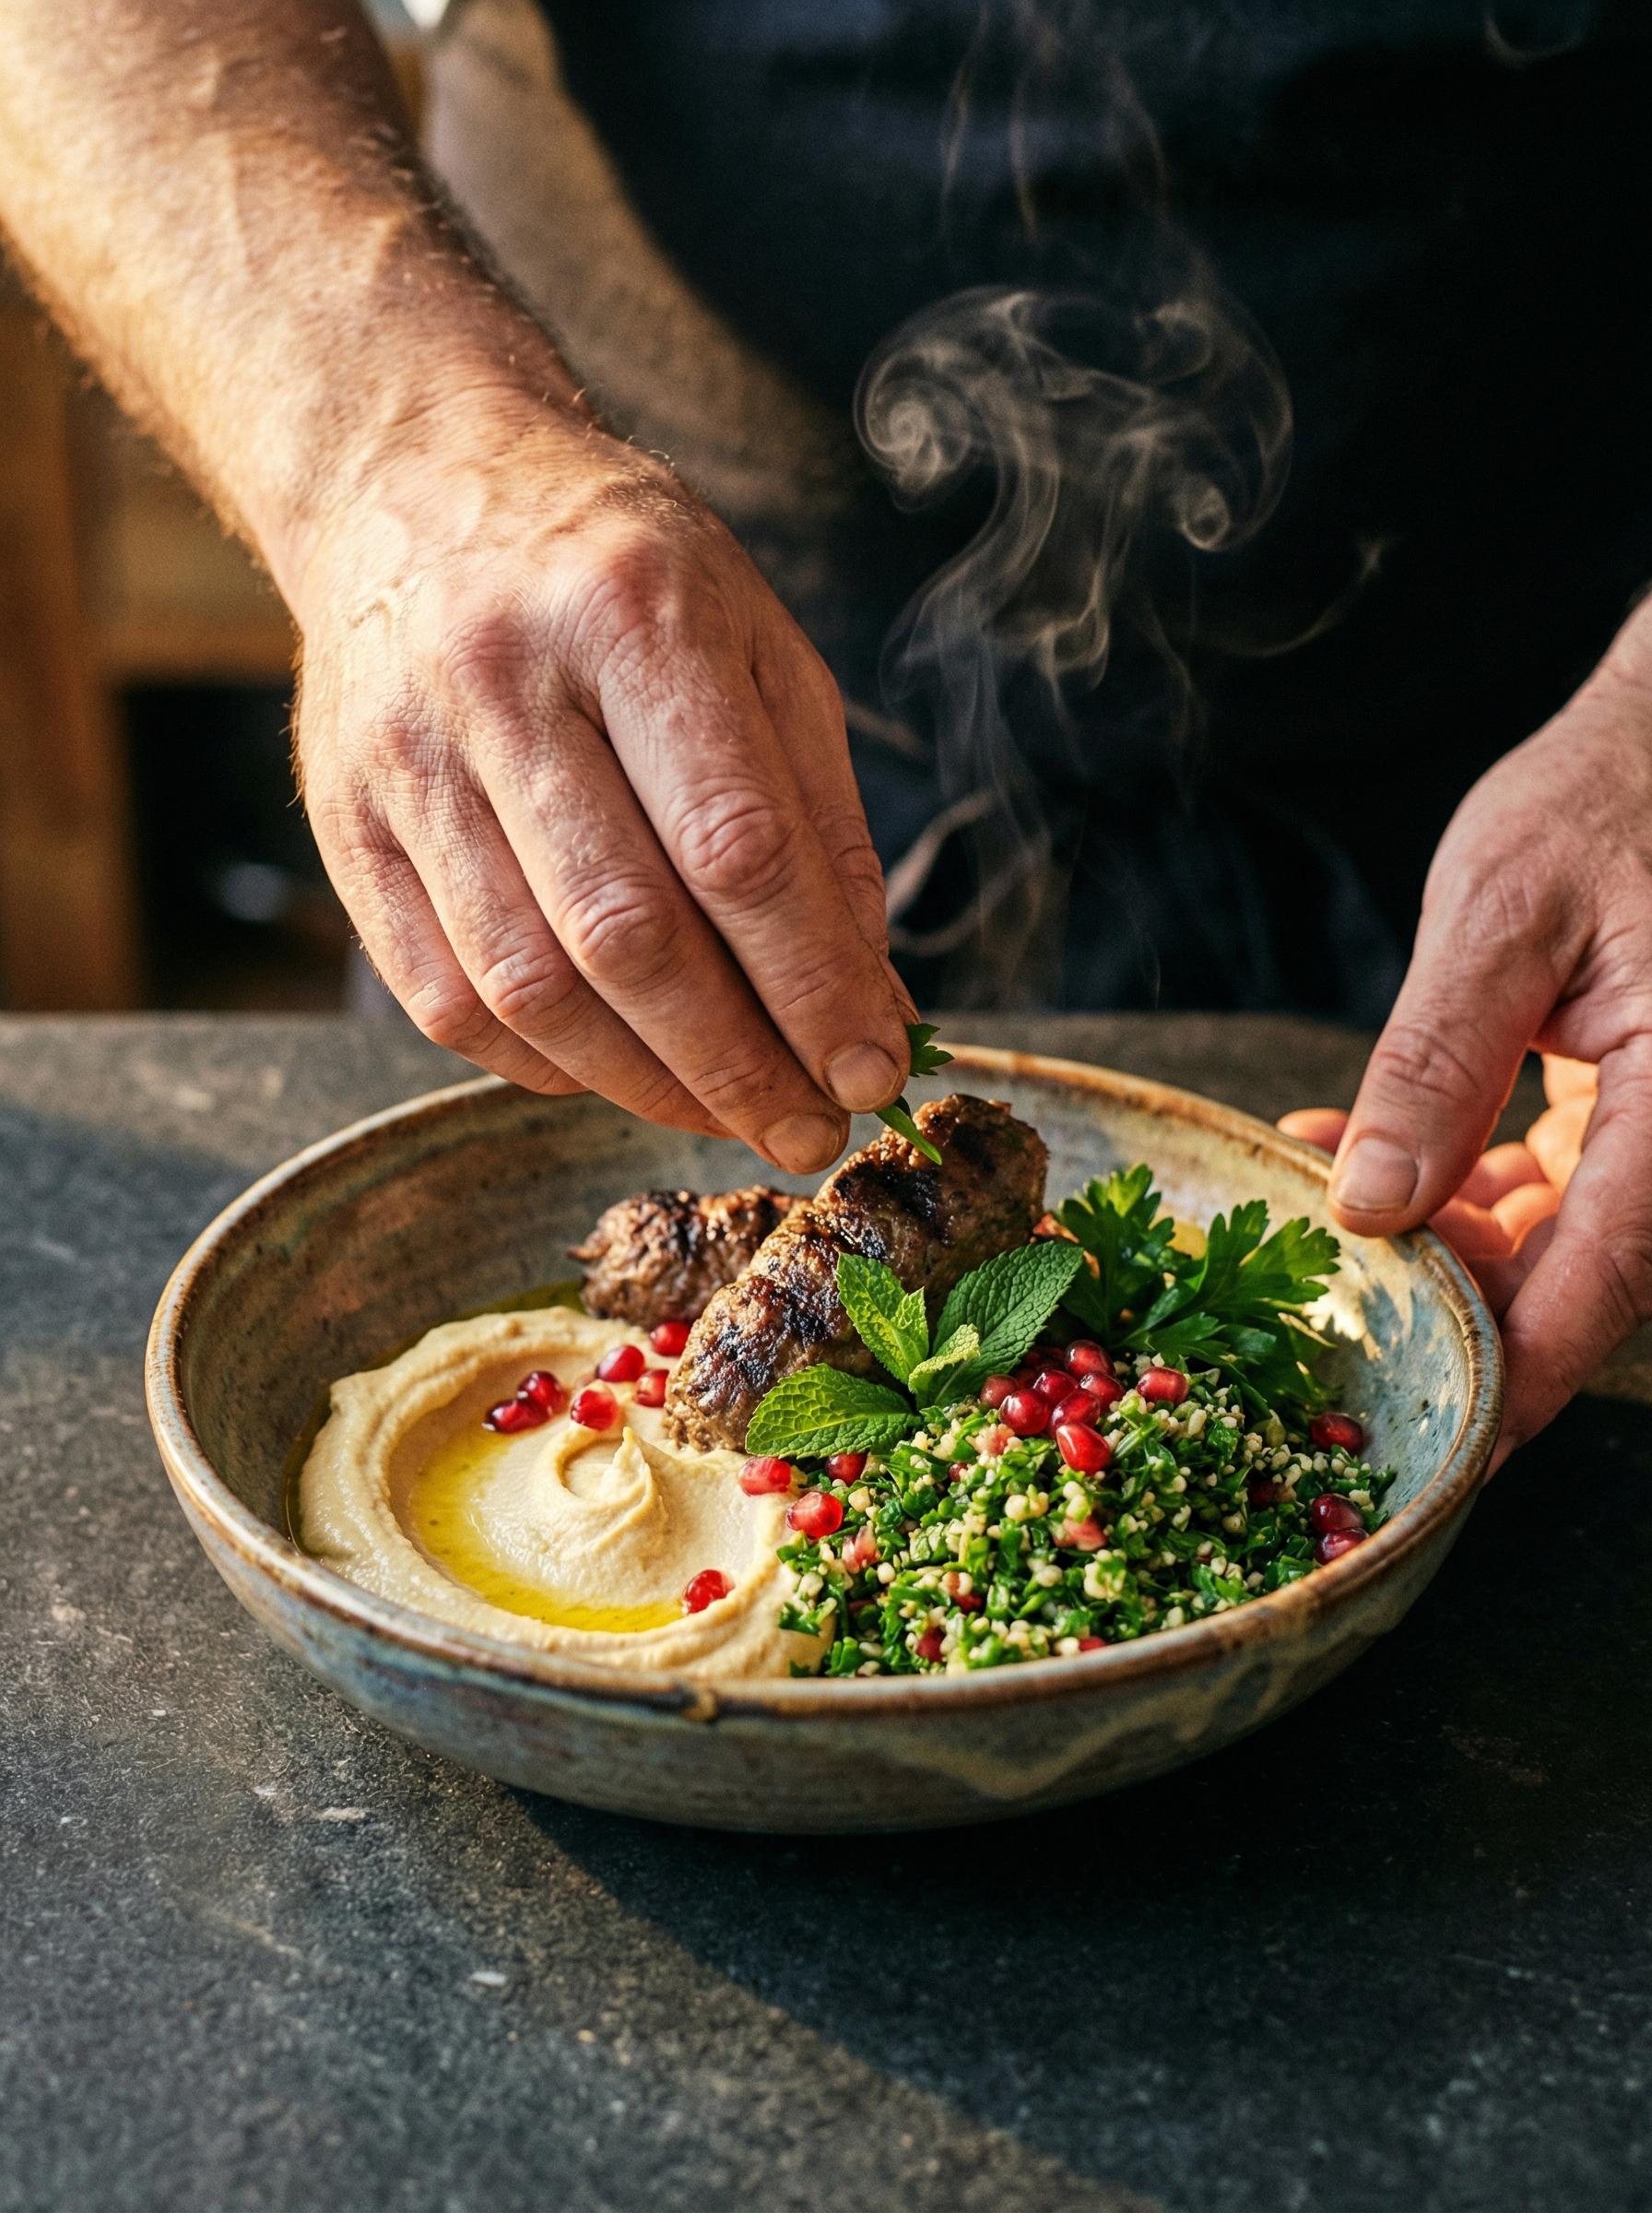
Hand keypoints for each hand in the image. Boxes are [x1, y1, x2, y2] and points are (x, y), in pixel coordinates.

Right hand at [291, 397, 912, 1174]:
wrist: (414, 485)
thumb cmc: (622, 574)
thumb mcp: (758, 646)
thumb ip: (818, 821)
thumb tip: (867, 998)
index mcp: (633, 613)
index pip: (735, 848)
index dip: (812, 984)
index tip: (871, 1070)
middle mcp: (502, 684)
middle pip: (627, 935)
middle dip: (737, 1064)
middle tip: (812, 1131)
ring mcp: (406, 761)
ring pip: (528, 987)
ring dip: (647, 1085)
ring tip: (733, 1116)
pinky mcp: (343, 827)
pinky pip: (446, 998)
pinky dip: (547, 1064)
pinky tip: (621, 1070)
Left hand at [1280, 603, 1651, 1465]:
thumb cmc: (1609, 799)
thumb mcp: (1502, 914)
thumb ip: (1436, 1064)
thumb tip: (1369, 1208)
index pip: (1603, 1280)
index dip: (1516, 1379)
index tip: (1438, 1451)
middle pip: (1582, 1277)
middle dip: (1451, 1300)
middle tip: (1323, 1298)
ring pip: (1562, 1243)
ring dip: (1442, 1243)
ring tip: (1318, 1204)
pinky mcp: (1640, 1113)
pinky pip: (1557, 1191)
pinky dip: (1461, 1188)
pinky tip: (1361, 1158)